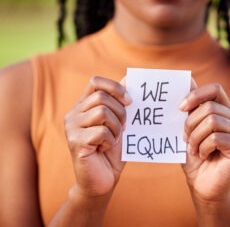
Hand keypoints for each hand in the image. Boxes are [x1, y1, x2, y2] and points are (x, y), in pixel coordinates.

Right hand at [64, 76, 131, 197]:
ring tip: (113, 139)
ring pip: (102, 112)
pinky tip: (105, 149)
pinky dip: (111, 140)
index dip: (114, 87)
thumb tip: (128, 78)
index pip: (95, 81)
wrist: (102, 181)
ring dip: (116, 127)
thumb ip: (121, 103)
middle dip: (121, 112)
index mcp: (84, 106)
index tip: (129, 101)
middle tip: (124, 127)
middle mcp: (74, 113)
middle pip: (102, 97)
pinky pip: (101, 131)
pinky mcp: (75, 141)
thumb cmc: (111, 152)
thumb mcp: (119, 123)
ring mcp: (71, 127)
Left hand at [180, 82, 229, 203]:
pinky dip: (203, 147)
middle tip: (185, 139)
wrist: (203, 185)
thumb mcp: (189, 130)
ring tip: (194, 149)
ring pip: (212, 121)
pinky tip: (204, 155)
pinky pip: (216, 137)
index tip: (180, 107)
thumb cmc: (195, 157)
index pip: (215, 89)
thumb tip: (188, 79)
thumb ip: (191, 108)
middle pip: (209, 107)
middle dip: (190, 123)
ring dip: (195, 137)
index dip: (196, 94)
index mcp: (225, 111)